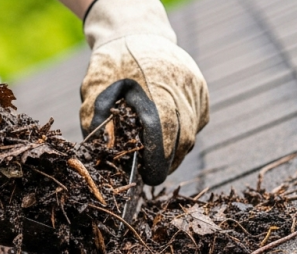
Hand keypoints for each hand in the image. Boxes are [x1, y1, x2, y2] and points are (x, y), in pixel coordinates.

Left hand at [79, 0, 208, 185]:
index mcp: (154, 88)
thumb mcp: (94, 90)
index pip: (164, 135)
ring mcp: (195, 88)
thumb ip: (96, 122)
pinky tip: (166, 133)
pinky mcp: (202, 89)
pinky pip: (197, 122)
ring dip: (176, 151)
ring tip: (157, 156)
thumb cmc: (112, 63)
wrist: (137, 32)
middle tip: (151, 173)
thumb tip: (104, 154)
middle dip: (167, 162)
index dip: (157, 162)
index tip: (148, 178)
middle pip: (183, 140)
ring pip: (193, 134)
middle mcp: (180, 89)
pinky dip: (184, 134)